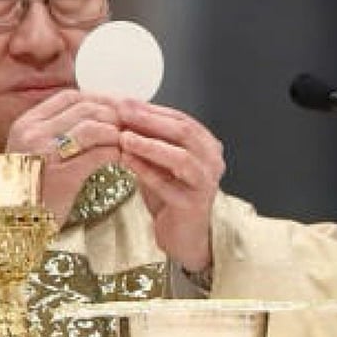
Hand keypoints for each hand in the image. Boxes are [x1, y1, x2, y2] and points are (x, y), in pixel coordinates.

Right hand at [4, 89, 121, 225]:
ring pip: (96, 127)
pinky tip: (123, 162)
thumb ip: (59, 132)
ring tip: (127, 146)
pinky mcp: (62, 175)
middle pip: (87, 108)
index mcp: (26, 124)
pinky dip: (118, 155)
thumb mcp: (34, 154)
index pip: (70, 96)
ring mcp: (45, 153)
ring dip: (118, 135)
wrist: (13, 231)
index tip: (118, 108)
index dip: (99, 99)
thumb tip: (100, 114)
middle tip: (132, 128)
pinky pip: (102, 153)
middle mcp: (32, 133)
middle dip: (115, 116)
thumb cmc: (31, 195)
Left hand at [114, 99, 223, 271]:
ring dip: (149, 144)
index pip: (181, 119)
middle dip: (150, 120)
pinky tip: (126, 161)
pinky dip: (146, 171)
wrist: (183, 235)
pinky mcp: (193, 204)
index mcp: (207, 146)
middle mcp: (212, 161)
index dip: (153, 109)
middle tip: (123, 112)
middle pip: (184, 132)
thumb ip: (151, 140)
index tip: (125, 102)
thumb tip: (125, 112)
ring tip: (124, 136)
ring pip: (180, 157)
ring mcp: (206, 183)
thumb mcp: (161, 162)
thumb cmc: (171, 196)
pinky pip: (168, 184)